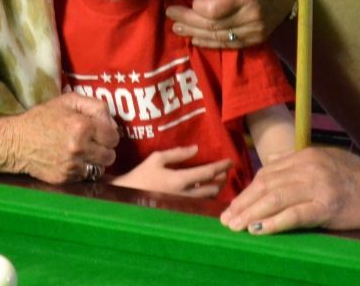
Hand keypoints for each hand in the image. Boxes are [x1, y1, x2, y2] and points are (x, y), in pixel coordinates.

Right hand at [0, 93, 117, 183]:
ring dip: (95, 161)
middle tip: (93, 143)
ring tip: (84, 153)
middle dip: (104, 148)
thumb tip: (112, 123)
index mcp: (83, 126)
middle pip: (110, 155)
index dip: (109, 134)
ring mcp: (72, 166)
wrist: (17, 142)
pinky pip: (85, 177)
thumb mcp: (68, 101)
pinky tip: (72, 161)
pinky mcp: (65, 179)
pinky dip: (82, 170)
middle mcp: (79, 148)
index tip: (101, 132)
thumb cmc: (43, 118)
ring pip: (100, 169)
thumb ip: (95, 106)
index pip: (113, 137)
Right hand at [112, 146, 231, 198]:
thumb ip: (177, 153)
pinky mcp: (180, 210)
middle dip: (221, 179)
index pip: (208, 173)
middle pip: (212, 188)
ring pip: (208, 199)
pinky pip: (200, 204)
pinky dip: (206, 197)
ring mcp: (183, 204)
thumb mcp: (157, 158)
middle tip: (225, 172)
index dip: (221, 167)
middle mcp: (185, 194)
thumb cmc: (142, 175)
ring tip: (218, 181)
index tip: (230, 162)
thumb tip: (196, 149)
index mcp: (180, 179)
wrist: (128, 196)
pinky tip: (205, 191)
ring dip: (216, 189)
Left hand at [166, 0, 294, 47]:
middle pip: (213, 25)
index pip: (214, 10)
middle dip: (188, 21)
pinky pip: (230, 45)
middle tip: (171, 15)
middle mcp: (252, 15)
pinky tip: (196, 39)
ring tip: (177, 28)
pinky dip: (211, 44)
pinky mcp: (257, 39)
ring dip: (195, 34)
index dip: (197, 7)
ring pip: (219, 37)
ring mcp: (256, 30)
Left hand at [219, 147, 359, 234]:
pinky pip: (295, 215)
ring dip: (252, 214)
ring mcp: (317, 187)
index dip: (247, 191)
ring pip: (275, 200)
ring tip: (236, 226)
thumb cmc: (355, 176)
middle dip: (243, 203)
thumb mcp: (324, 159)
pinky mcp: (327, 207)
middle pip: (266, 186)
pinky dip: (274, 222)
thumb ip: (295, 160)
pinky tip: (259, 230)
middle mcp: (308, 169)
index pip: (267, 174)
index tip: (233, 205)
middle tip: (226, 219)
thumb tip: (270, 163)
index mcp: (304, 157)